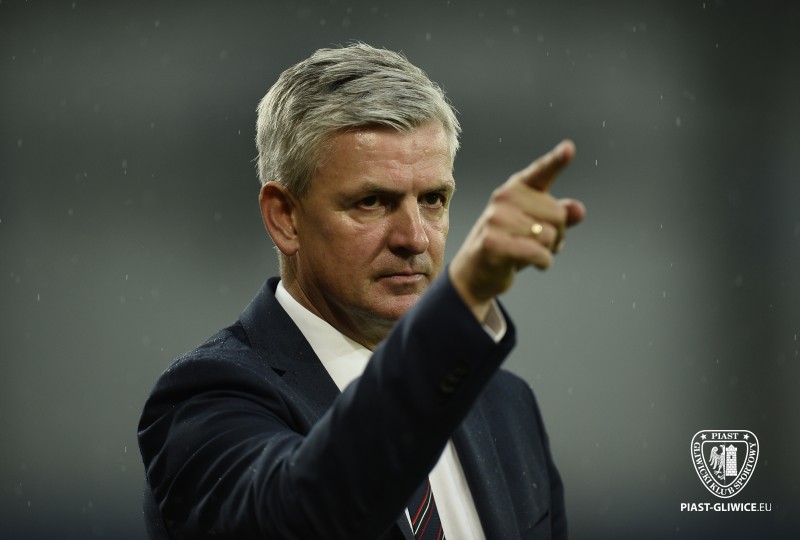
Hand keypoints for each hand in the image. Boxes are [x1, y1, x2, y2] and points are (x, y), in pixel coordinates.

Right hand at [449, 140, 585, 320]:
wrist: (475, 272)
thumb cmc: (510, 245)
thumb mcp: (537, 227)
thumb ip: (560, 216)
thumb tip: (578, 210)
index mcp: (516, 189)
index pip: (541, 172)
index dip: (557, 160)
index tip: (569, 147)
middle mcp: (504, 198)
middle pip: (558, 214)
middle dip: (557, 235)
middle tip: (538, 243)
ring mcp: (496, 219)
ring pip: (549, 235)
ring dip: (547, 251)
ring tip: (528, 253)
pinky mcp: (493, 242)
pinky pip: (538, 253)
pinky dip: (542, 262)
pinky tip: (530, 263)